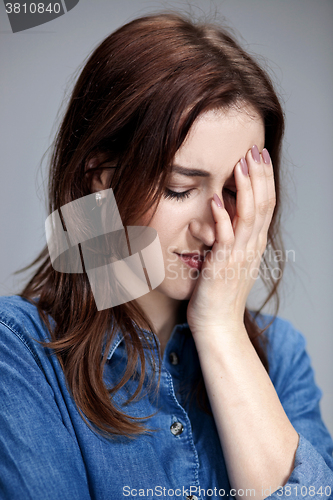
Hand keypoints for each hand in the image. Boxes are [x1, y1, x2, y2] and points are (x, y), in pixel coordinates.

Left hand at [187, 145, 274, 337]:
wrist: (218, 326)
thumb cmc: (220, 294)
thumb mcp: (230, 261)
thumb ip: (231, 238)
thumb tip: (223, 215)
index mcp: (254, 244)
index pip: (265, 205)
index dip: (264, 180)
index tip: (259, 157)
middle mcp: (252, 246)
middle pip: (262, 204)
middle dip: (259, 175)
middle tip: (255, 149)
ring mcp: (240, 255)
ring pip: (249, 214)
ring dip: (246, 187)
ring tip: (242, 163)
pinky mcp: (223, 264)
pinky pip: (226, 236)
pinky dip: (223, 216)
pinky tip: (218, 197)